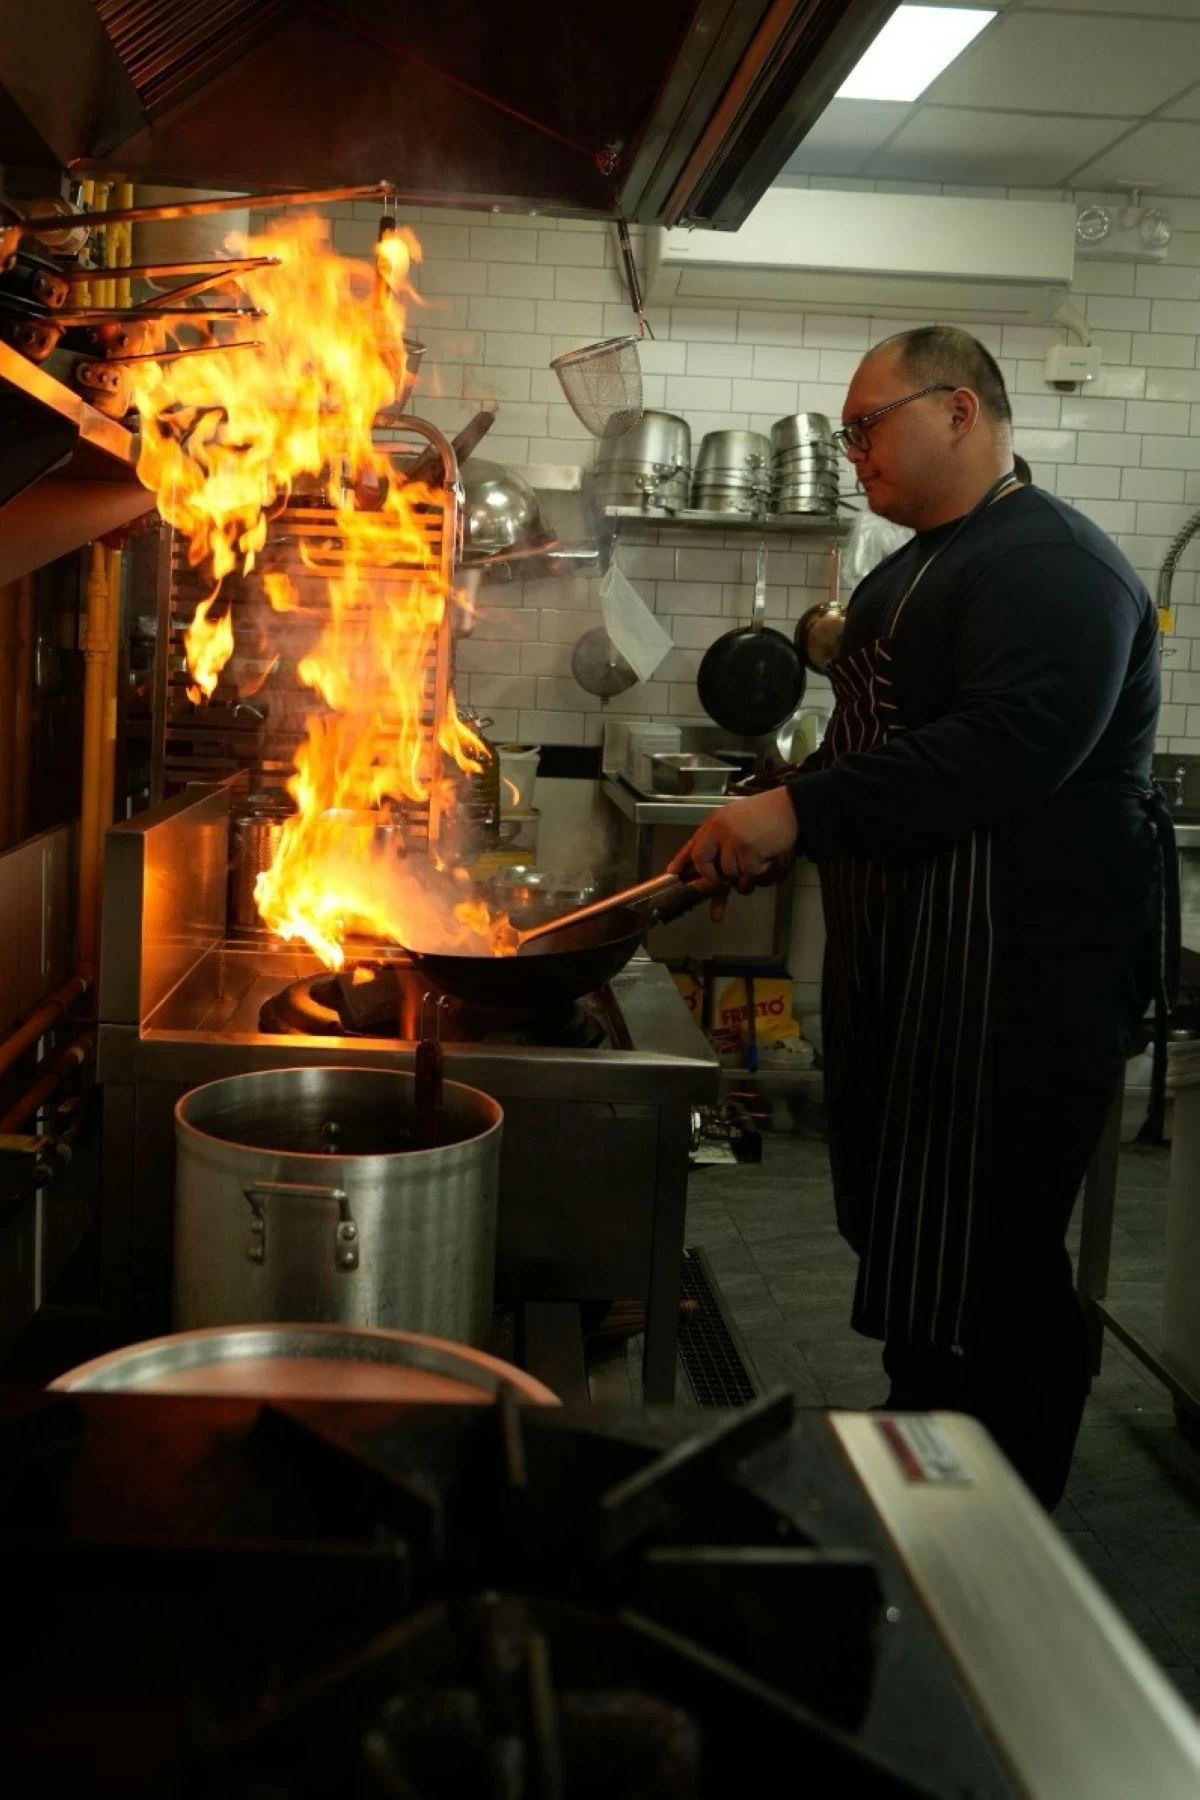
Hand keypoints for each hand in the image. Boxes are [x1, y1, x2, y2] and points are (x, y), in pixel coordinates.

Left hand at [669, 787, 797, 920]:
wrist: (791, 807)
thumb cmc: (767, 814)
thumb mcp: (737, 820)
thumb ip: (722, 840)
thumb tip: (716, 869)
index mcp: (715, 822)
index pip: (693, 844)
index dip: (682, 860)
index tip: (672, 872)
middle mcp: (719, 829)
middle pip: (702, 861)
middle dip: (711, 876)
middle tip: (724, 880)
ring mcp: (733, 839)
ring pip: (729, 872)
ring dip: (744, 870)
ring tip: (758, 853)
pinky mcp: (748, 849)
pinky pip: (748, 873)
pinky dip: (760, 869)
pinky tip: (766, 854)